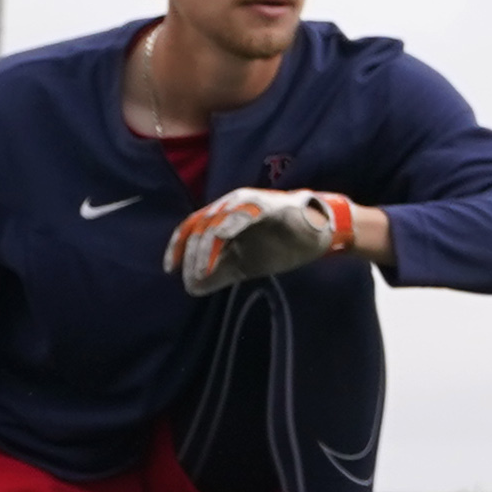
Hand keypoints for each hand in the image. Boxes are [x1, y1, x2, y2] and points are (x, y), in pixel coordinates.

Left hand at [164, 188, 355, 295]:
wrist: (320, 233)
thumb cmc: (281, 244)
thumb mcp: (244, 265)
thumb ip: (219, 273)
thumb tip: (192, 288)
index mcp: (223, 215)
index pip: (191, 228)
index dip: (178, 247)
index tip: (170, 269)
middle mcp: (231, 204)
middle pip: (199, 227)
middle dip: (192, 255)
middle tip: (192, 278)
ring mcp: (247, 203)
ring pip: (215, 223)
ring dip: (205, 249)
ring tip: (202, 272)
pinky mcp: (265, 205)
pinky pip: (240, 216)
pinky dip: (227, 231)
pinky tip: (219, 247)